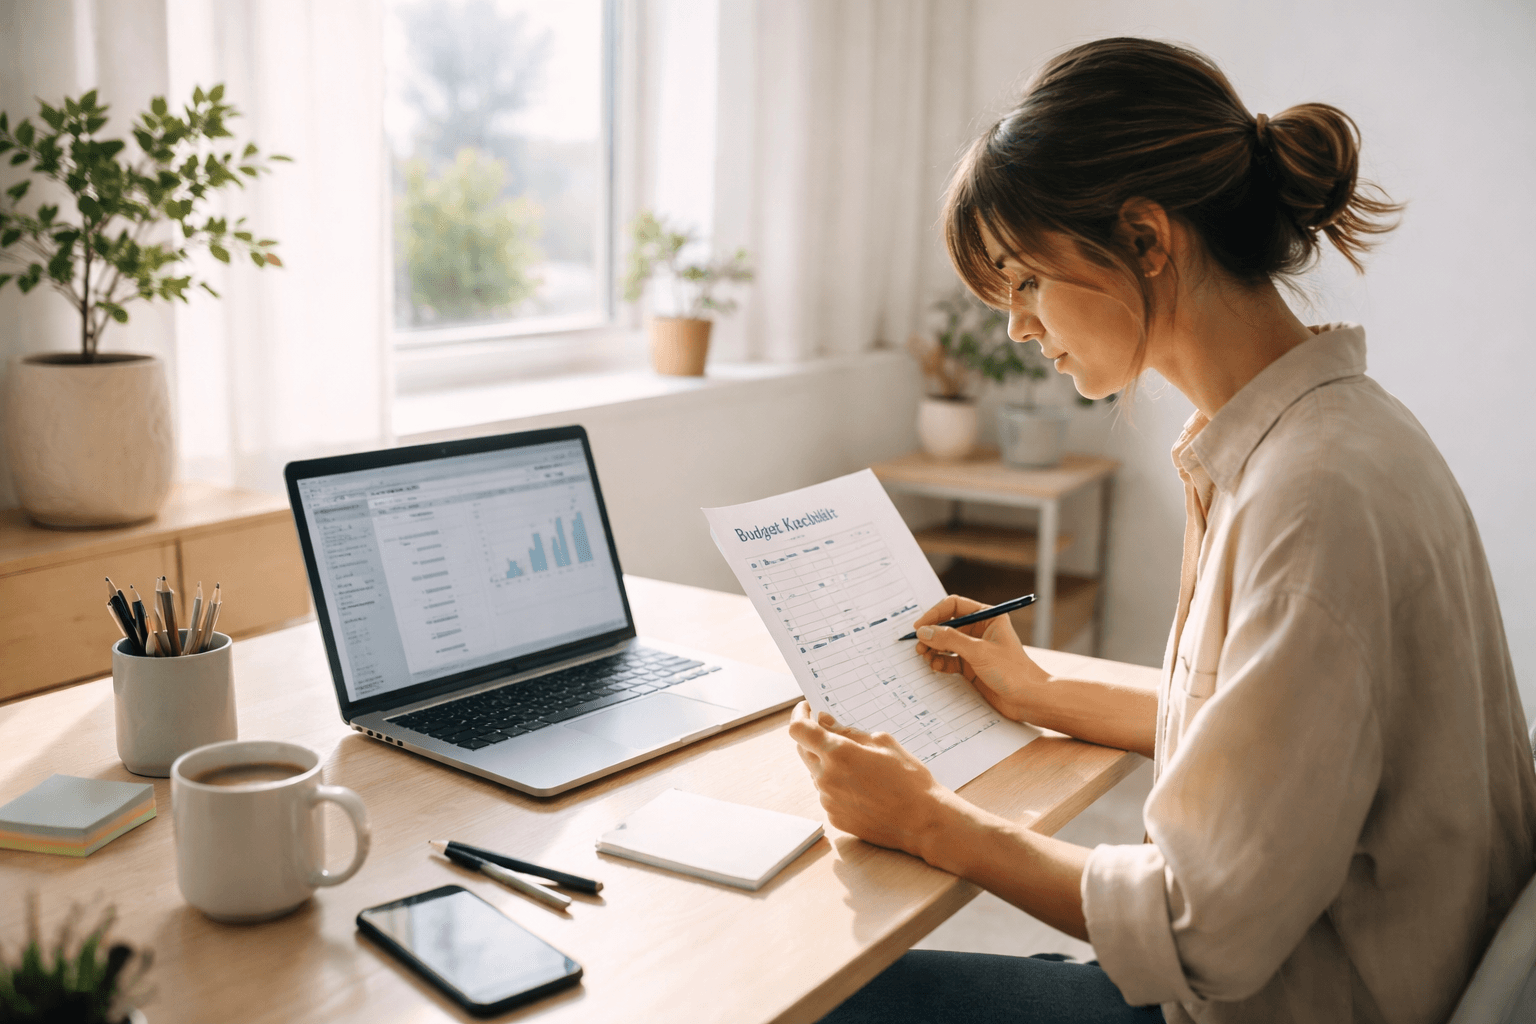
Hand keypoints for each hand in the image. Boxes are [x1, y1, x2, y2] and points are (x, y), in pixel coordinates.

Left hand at [787, 702, 956, 858]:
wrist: (922, 821)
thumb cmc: (909, 779)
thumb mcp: (883, 743)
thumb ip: (849, 732)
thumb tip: (825, 722)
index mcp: (838, 754)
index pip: (799, 729)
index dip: (800, 715)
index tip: (807, 709)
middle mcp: (826, 777)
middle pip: (803, 750)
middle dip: (814, 738)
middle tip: (834, 734)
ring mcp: (828, 800)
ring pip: (816, 773)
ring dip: (827, 764)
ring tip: (860, 767)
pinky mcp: (834, 817)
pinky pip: (827, 794)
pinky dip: (837, 785)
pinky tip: (863, 789)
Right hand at [912, 595, 1048, 721]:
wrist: (1029, 699)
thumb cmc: (1013, 671)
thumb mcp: (979, 652)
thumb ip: (949, 640)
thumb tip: (924, 631)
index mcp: (987, 617)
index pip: (954, 606)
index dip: (935, 614)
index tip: (920, 626)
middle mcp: (980, 630)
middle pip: (947, 624)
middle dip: (931, 634)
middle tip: (918, 645)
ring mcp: (975, 649)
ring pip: (946, 643)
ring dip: (933, 649)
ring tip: (924, 657)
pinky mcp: (972, 666)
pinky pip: (949, 660)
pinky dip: (940, 662)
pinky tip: (936, 667)